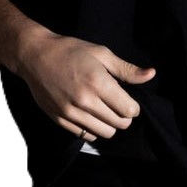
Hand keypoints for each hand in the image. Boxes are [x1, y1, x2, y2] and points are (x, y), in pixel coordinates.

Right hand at [16, 29, 155, 140]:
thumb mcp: (102, 54)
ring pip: (104, 133)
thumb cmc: (70, 51)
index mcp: (98, 82)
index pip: (129, 110)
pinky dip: (93, 129)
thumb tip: (151, 74)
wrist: (35, 56)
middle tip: (118, 104)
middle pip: (119, 124)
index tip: (130, 101)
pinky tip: (90, 114)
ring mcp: (70, 112)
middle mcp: (84, 100)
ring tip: (105, 110)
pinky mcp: (59, 119)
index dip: (134, 107)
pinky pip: (86, 135)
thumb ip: (127, 69)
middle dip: (124, 116)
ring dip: (109, 124)